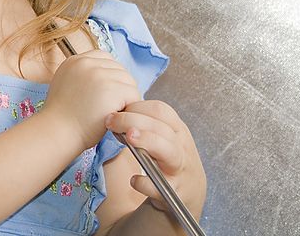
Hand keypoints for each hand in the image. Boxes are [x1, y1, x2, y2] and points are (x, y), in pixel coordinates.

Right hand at [43, 50, 140, 149]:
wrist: (57, 132)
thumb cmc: (61, 118)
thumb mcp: (65, 85)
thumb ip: (82, 76)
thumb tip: (106, 78)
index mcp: (75, 61)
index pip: (105, 58)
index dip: (109, 76)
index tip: (106, 92)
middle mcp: (87, 63)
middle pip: (120, 69)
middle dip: (119, 88)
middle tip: (108, 107)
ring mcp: (100, 75)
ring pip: (129, 82)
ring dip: (125, 99)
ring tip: (111, 113)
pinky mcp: (111, 89)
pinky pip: (133, 96)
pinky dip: (128, 109)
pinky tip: (115, 117)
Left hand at [105, 100, 205, 218]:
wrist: (190, 191)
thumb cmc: (169, 157)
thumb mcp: (164, 138)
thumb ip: (145, 126)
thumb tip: (114, 118)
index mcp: (178, 129)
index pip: (160, 110)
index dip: (137, 107)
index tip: (117, 110)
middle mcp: (181, 146)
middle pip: (160, 127)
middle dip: (132, 120)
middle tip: (110, 121)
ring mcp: (180, 169)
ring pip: (168, 151)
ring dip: (147, 141)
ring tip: (128, 137)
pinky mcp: (174, 192)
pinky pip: (159, 187)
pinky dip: (145, 183)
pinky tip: (133, 180)